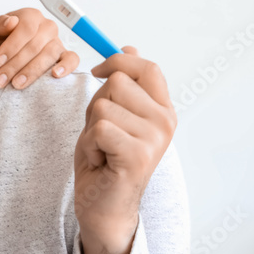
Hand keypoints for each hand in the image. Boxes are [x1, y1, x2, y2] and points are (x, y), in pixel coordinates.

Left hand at [0, 8, 79, 88]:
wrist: (3, 52)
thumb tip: (11, 21)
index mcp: (30, 16)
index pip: (25, 29)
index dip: (11, 46)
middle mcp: (47, 27)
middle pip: (35, 45)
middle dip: (15, 65)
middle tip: (0, 79)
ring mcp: (57, 41)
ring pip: (50, 54)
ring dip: (32, 71)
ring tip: (17, 84)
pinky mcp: (65, 55)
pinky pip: (72, 59)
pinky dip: (66, 66)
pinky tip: (55, 75)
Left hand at [74, 46, 176, 253]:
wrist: (103, 206)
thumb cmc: (104, 160)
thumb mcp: (111, 115)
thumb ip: (121, 86)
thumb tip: (129, 47)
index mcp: (162, 109)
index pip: (147, 67)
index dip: (118, 61)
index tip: (98, 71)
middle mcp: (165, 121)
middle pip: (117, 82)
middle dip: (96, 105)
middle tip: (101, 134)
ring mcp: (155, 138)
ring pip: (102, 106)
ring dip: (90, 129)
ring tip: (101, 149)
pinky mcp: (139, 154)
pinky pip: (99, 129)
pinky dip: (89, 144)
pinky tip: (100, 161)